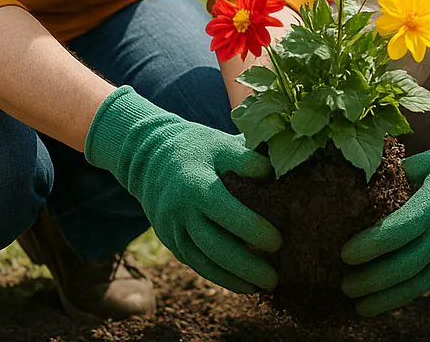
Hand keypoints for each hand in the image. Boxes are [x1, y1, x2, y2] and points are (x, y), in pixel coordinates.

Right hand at [85, 85, 280, 293]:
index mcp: (195, 183)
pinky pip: (197, 265)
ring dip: (235, 278)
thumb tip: (277, 173)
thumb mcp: (221, 144)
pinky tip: (245, 284)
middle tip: (276, 277)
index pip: (226, 211)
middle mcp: (181, 210)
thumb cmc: (197, 148)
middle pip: (215, 246)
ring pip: (204, 262)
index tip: (279, 241)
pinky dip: (221, 277)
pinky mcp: (172, 241)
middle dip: (246, 266)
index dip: (252, 229)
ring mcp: (173, 229)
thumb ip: (247, 158)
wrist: (150, 157)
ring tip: (266, 286)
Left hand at [341, 117, 429, 314]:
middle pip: (408, 263)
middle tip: (344, 284)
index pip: (400, 230)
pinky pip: (429, 283)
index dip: (371, 245)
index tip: (345, 253)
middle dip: (373, 279)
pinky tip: (381, 301)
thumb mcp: (426, 160)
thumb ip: (396, 175)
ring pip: (420, 282)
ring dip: (387, 297)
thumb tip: (361, 183)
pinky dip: (404, 294)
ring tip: (358, 305)